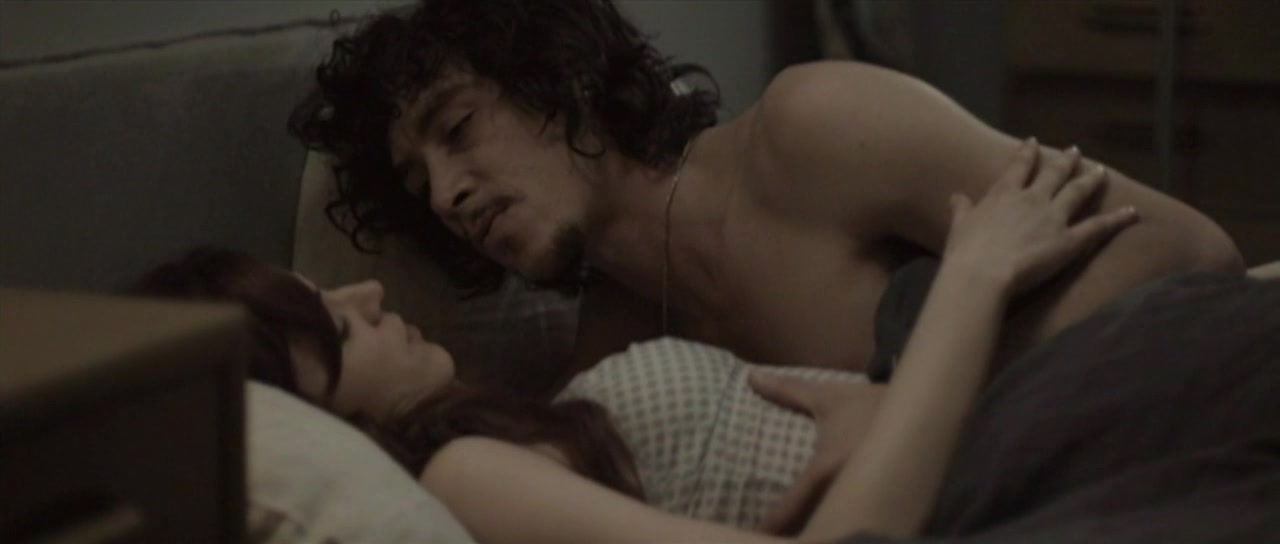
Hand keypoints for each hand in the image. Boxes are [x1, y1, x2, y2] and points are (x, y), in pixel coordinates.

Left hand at [748, 371, 884, 534]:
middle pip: (814, 531)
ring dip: (822, 533)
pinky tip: (838, 530)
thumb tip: (751, 378)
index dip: (767, 527)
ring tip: (805, 534)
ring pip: (837, 532)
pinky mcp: (892, 513)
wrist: (931, 410)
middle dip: (797, 536)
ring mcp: (871, 506)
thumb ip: (788, 391)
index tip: (754, 535)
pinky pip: (862, 529)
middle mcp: (847, 494)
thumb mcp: (829, 397)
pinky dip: (846, 531)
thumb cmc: (873, 405)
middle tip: (774, 538)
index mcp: (826, 471)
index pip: (788, 511)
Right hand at [944, 139, 1140, 295]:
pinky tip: (1131, 212)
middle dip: (1066, 161)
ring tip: (1101, 171)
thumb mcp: (959, 226)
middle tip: (1075, 151)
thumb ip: (962, 209)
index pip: (1019, 166)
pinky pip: (1097, 227)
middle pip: (1054, 173)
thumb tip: (957, 196)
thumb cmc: (965, 252)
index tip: (1033, 141)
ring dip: (1091, 180)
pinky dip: (1116, 219)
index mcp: (1004, 194)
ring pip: (1078, 192)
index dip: (1027, 153)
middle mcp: (1032, 199)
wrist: (981, 273)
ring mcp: (1053, 217)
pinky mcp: (1068, 240)